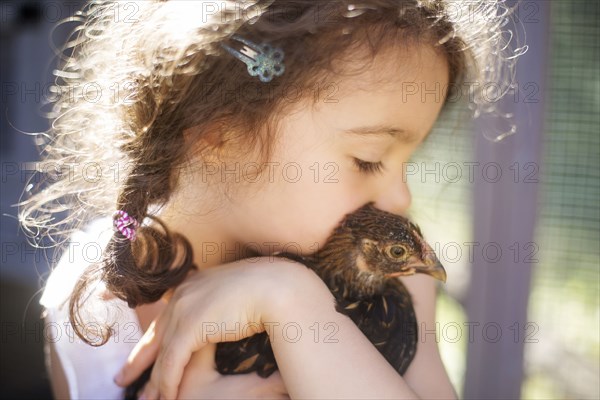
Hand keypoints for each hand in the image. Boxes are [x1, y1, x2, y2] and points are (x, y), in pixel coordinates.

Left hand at [114, 257, 314, 398]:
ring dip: (154, 381)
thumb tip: (228, 316)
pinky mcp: (190, 326)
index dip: (155, 337)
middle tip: (123, 378)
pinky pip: (172, 362)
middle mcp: (182, 294)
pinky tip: (166, 397)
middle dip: (138, 359)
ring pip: (162, 352)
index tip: (145, 351)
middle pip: (155, 333)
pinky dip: (168, 382)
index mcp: (193, 284)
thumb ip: (224, 304)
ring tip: (146, 399)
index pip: (168, 315)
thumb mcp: (237, 294)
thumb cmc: (267, 288)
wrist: (277, 285)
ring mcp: (184, 309)